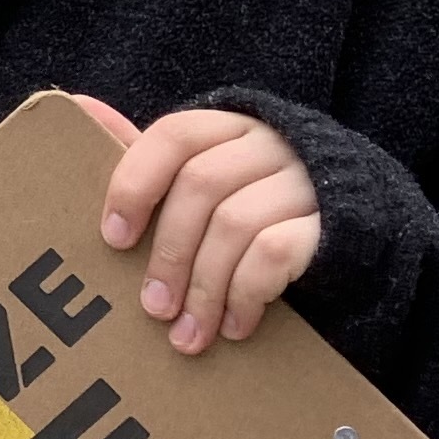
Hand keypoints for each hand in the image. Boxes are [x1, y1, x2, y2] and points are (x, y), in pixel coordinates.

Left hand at [72, 98, 321, 354]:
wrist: (360, 235)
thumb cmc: (258, 208)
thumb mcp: (207, 179)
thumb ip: (151, 157)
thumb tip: (78, 105)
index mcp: (230, 127)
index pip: (176, 136)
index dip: (137, 184)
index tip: (114, 239)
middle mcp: (270, 144)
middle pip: (201, 186)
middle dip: (169, 254)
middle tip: (153, 309)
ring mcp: (305, 180)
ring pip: (235, 224)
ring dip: (203, 288)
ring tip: (189, 334)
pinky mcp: (332, 222)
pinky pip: (274, 252)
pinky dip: (245, 294)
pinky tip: (236, 326)